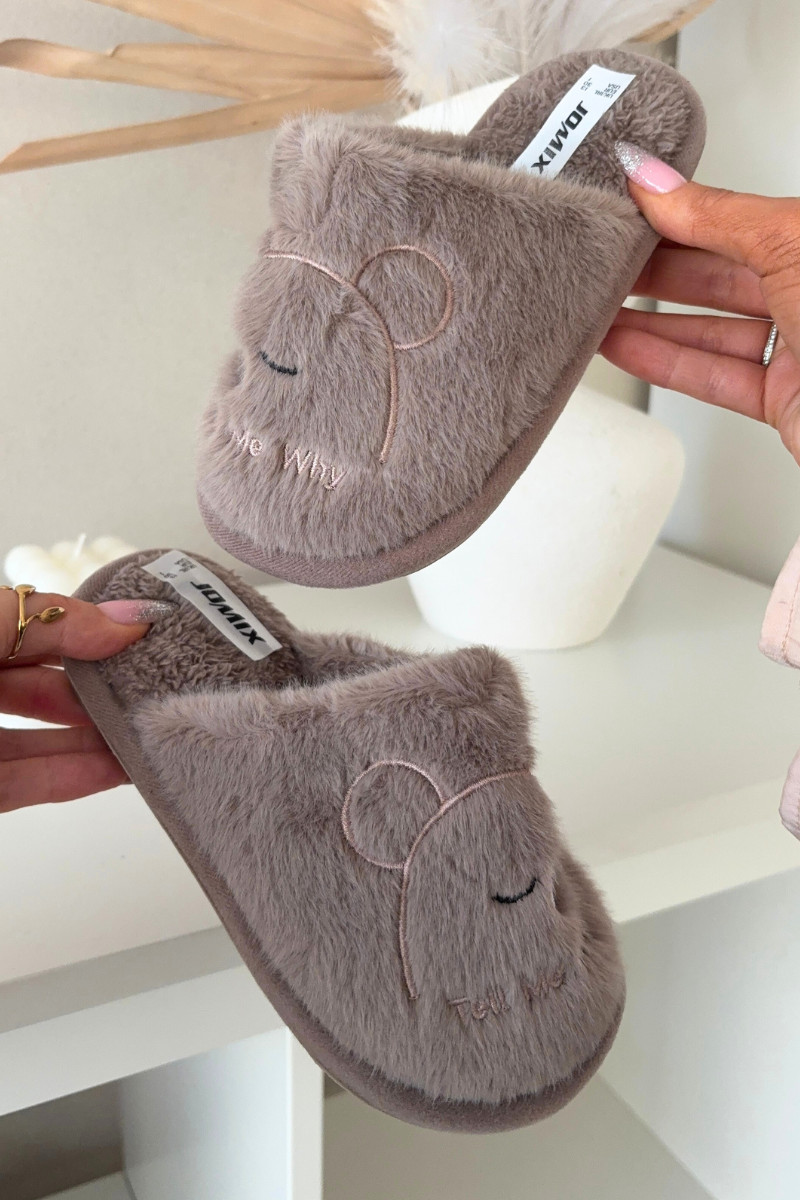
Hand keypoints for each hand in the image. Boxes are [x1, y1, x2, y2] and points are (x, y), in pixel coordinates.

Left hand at [0, 591, 171, 812]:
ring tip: (150, 729)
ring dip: (98, 737)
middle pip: (45, 686)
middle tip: (153, 686)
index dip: (90, 629)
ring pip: (43, 739)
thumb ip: (49, 622)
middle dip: (100, 688)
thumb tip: (126, 623)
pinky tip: (120, 768)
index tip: (145, 635)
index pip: (39, 628)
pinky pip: (30, 782)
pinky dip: (77, 777)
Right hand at [601, 141, 799, 463]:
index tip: (626, 202)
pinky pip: (715, 376)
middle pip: (721, 272)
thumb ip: (714, 214)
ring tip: (598, 304)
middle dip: (657, 266)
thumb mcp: (788, 241)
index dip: (680, 210)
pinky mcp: (787, 400)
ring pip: (713, 328)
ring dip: (650, 319)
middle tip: (602, 255)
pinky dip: (665, 362)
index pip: (737, 218)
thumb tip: (652, 180)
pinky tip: (624, 346)